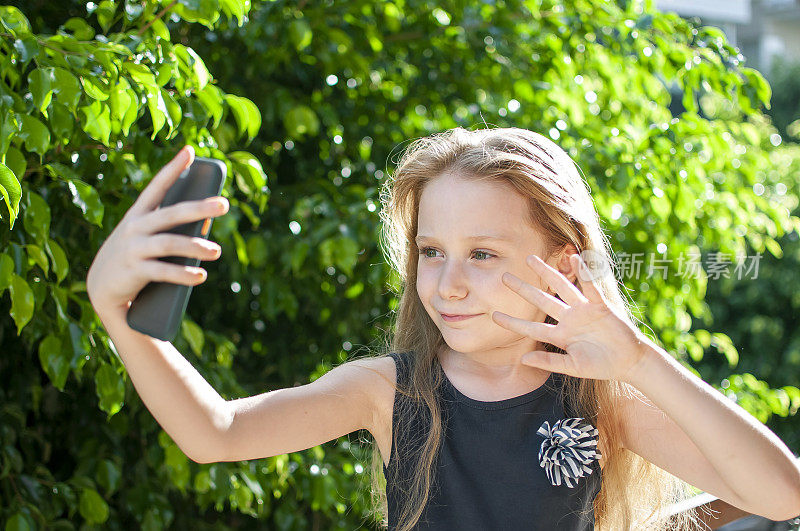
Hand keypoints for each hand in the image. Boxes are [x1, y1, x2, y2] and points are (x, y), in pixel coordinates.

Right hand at [86, 146, 228, 314]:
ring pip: (169, 243)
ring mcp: (134, 249)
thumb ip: (170, 228)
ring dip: (195, 247)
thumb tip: (207, 223)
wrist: (100, 288)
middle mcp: (135, 227)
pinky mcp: (134, 271)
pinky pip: (163, 271)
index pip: (157, 187)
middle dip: (199, 208)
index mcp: (138, 215)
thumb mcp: (146, 237)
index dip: (173, 168)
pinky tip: (200, 275)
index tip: (189, 150)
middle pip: (171, 214)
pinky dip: (183, 274)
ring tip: (216, 251)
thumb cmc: (133, 257)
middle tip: (224, 204)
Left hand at [491, 253, 649, 381]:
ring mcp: (583, 311)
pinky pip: (590, 287)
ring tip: (531, 259)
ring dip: (547, 272)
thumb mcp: (573, 367)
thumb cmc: (602, 366)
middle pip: (541, 301)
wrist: (629, 362)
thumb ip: (549, 362)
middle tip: (504, 277)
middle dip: (523, 289)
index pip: (531, 328)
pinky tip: (574, 258)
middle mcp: (568, 319)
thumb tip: (523, 359)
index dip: (513, 323)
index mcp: (560, 336)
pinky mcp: (600, 306)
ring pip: (561, 287)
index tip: (493, 316)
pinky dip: (584, 273)